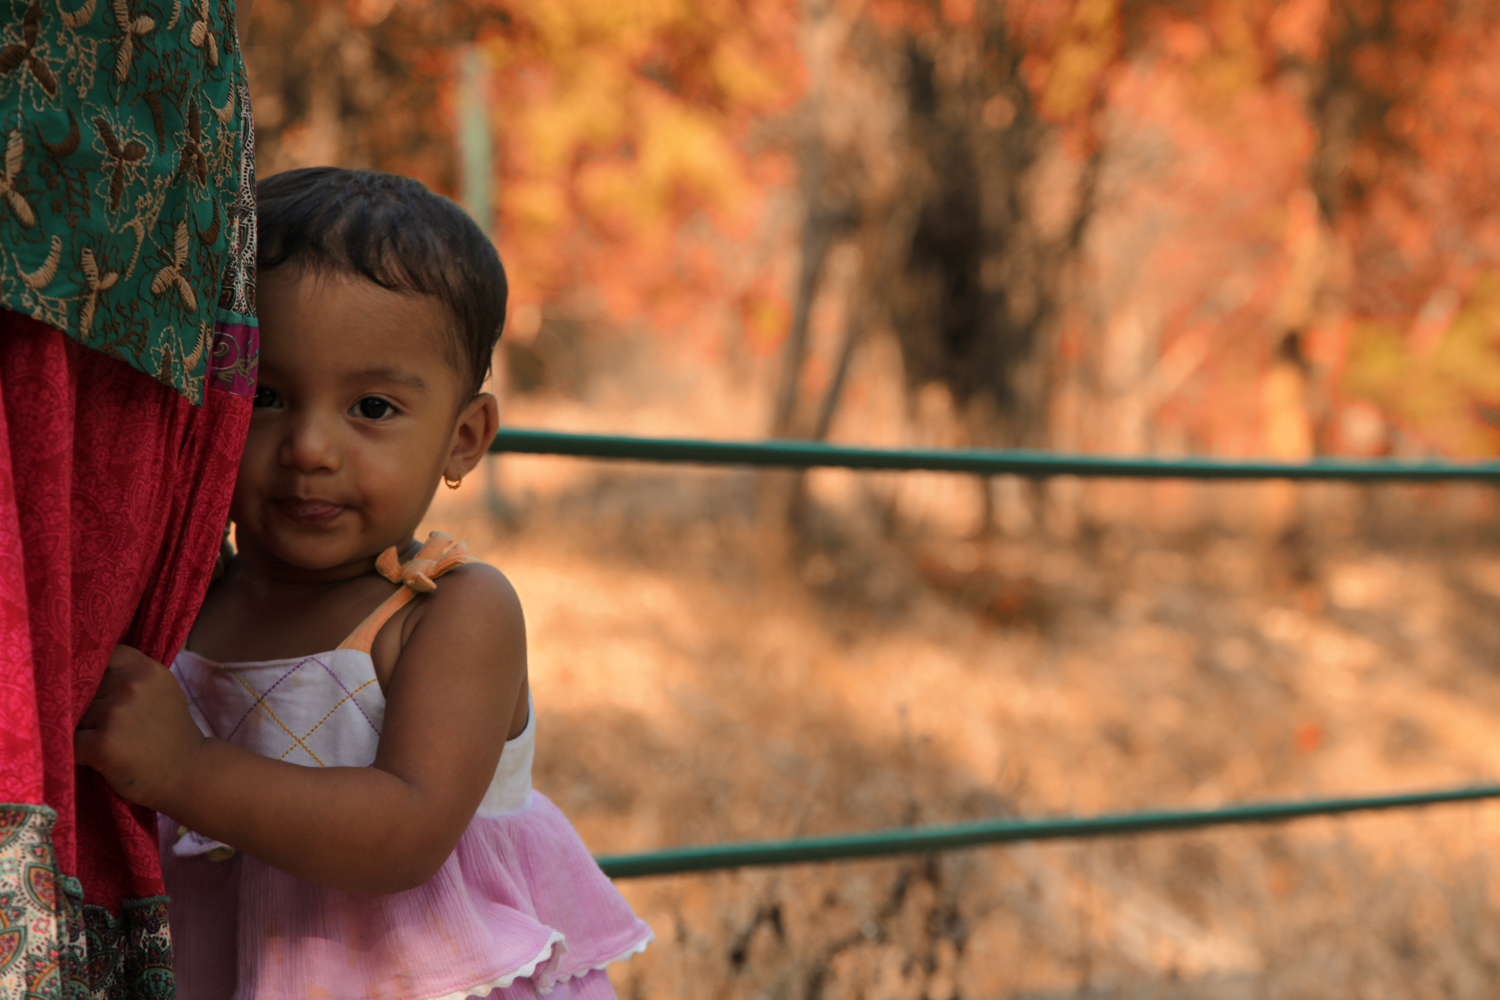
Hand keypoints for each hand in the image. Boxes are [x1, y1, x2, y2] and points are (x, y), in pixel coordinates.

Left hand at [75, 645, 203, 811]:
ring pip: (75, 715)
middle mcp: (131, 685)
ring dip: (83, 729)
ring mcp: (116, 713)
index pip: (104, 656)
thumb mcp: (161, 690)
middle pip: (84, 687)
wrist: (188, 771)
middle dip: (90, 705)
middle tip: (113, 725)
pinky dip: (78, 752)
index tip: (107, 689)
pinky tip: (98, 757)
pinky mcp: (102, 743)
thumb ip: (132, 674)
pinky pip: (71, 741)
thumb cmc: (169, 731)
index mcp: (146, 669)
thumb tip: (88, 666)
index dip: (99, 673)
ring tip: (107, 742)